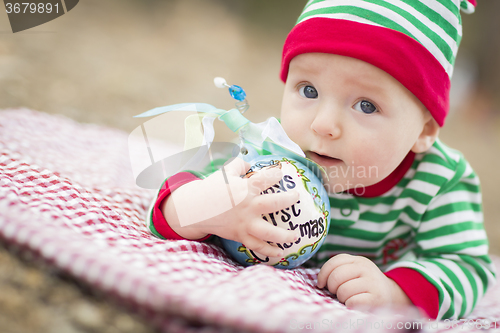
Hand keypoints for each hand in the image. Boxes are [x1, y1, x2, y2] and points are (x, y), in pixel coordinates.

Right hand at [162, 157, 299, 256]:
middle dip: (288, 200)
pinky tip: (280, 255)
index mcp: (245, 188)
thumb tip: (250, 164)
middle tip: (296, 197)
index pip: (265, 179)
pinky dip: (268, 252)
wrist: (195, 209)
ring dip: (284, 236)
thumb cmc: (211, 189)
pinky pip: (256, 246)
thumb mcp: (225, 172)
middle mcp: (248, 206)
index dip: (275, 174)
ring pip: (268, 232)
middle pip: (273, 203)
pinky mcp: (240, 235)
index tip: (282, 173)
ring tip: (295, 236)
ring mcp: (245, 223)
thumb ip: (239, 165)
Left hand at [317, 254, 410, 310]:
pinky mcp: (377, 298)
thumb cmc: (364, 284)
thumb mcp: (354, 271)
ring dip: (341, 298)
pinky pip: (352, 302)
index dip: (323, 274)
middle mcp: (366, 268)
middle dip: (332, 288)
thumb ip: (339, 270)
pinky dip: (349, 305)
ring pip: (343, 291)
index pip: (334, 262)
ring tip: (348, 298)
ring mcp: (372, 282)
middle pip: (336, 277)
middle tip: (336, 293)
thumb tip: (320, 282)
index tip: (321, 284)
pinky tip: (354, 304)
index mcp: (358, 260)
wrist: (391, 295)